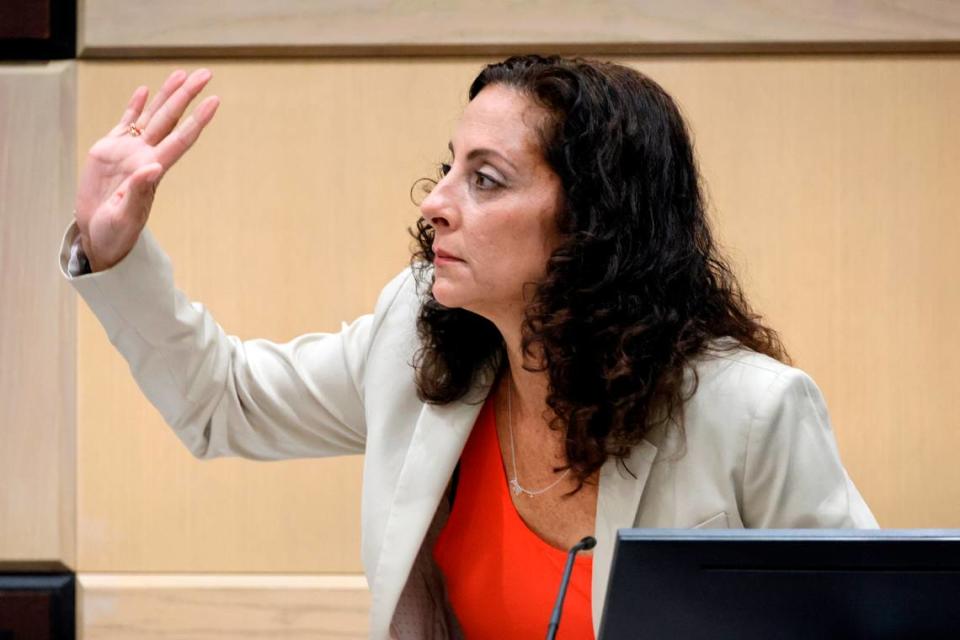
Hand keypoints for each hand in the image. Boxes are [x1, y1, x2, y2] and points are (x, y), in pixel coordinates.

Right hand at [74, 68, 219, 271]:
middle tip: (205, 73)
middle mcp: (145, 157)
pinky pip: (125, 123)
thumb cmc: (115, 233)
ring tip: (181, 74)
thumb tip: (154, 168)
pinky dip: (134, 107)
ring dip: (166, 95)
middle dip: (186, 95)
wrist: (98, 237)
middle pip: (170, 119)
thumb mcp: (125, 216)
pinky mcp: (109, 151)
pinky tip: (144, 91)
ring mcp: (128, 152)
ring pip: (151, 116)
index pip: (181, 139)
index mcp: (152, 171)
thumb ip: (138, 191)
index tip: (214, 101)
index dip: (197, 119)